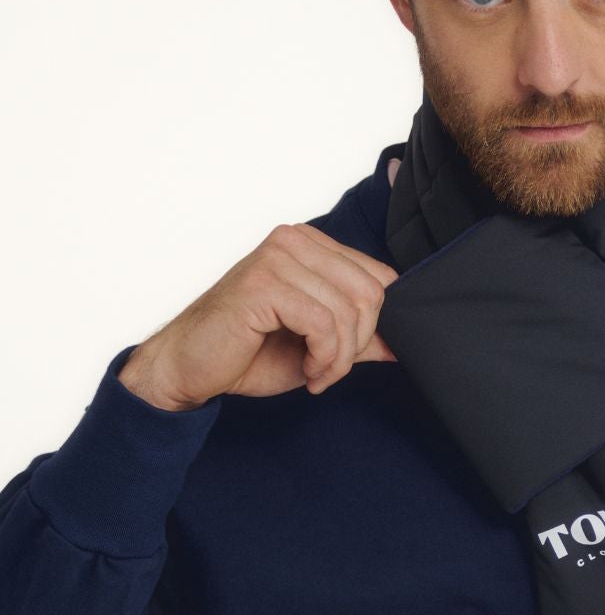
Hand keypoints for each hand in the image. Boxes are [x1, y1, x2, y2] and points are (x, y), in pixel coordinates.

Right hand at [118, 222, 399, 409]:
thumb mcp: (318, 345)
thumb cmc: (247, 353)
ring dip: (339, 358)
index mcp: (310, 245)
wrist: (188, 369)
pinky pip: (324, 324)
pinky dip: (324, 358)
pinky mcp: (263, 283)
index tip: (350, 356)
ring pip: (349, 311)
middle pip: (371, 293)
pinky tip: (305, 371)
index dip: (377, 325)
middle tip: (330, 371)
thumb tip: (406, 342)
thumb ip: (361, 338)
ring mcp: (277, 257)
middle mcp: (294, 240)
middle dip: (360, 344)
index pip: (379, 277)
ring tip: (316, 374)